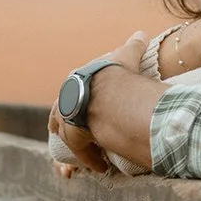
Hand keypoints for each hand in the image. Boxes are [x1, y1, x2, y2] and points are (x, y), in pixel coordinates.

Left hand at [48, 32, 149, 174]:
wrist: (112, 87)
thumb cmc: (119, 71)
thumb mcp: (126, 56)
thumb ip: (133, 47)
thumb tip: (141, 34)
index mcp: (75, 82)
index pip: (68, 96)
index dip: (70, 106)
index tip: (73, 114)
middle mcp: (66, 100)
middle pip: (58, 118)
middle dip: (61, 127)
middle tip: (66, 137)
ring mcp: (68, 118)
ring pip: (66, 137)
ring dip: (78, 149)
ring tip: (90, 158)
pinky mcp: (74, 134)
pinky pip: (78, 151)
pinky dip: (88, 159)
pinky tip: (99, 167)